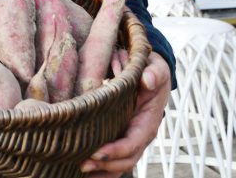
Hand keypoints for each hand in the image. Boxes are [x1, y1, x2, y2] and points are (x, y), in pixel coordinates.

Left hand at [80, 51, 170, 176]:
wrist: (152, 75)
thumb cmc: (152, 72)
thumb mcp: (155, 68)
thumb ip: (153, 73)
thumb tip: (147, 80)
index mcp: (148, 122)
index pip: (133, 142)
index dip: (116, 150)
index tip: (97, 152)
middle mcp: (141, 135)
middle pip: (126, 159)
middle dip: (106, 165)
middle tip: (82, 164)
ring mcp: (132, 139)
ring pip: (120, 164)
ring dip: (102, 171)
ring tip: (80, 170)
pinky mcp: (122, 138)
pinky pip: (115, 159)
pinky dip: (103, 169)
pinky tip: (86, 172)